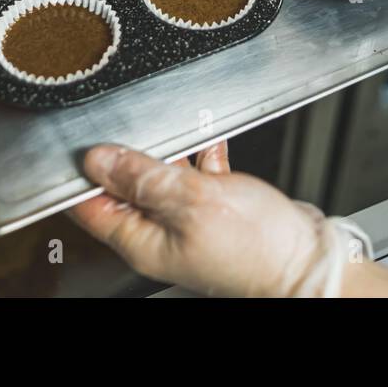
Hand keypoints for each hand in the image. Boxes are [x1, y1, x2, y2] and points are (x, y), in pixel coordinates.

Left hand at [69, 142, 364, 296]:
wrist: (306, 261)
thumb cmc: (255, 246)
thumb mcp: (191, 200)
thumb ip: (142, 176)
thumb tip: (98, 160)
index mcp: (140, 240)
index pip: (88, 206)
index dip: (81, 172)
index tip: (83, 139)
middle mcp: (158, 235)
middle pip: (124, 186)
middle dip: (132, 154)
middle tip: (141, 127)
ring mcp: (185, 224)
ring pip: (161, 177)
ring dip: (172, 152)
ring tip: (185, 133)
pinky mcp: (211, 213)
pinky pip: (194, 177)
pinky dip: (202, 158)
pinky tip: (213, 148)